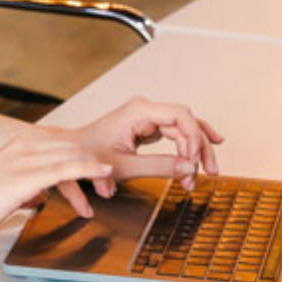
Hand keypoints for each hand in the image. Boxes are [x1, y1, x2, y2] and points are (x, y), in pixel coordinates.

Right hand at [0, 133, 113, 237]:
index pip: (60, 144)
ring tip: (114, 177)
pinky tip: (103, 172)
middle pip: (70, 145)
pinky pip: (64, 169)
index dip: (82, 154)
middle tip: (113, 177)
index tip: (100, 166)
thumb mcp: (5, 190)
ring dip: (96, 164)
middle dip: (93, 158)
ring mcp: (23, 160)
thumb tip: (40, 197)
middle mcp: (21, 147)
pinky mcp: (24, 176)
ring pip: (71, 154)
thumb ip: (25, 189)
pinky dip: (88, 169)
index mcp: (17, 147)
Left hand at [57, 96, 222, 195]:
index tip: (197, 161)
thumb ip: (159, 167)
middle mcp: (144, 109)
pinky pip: (174, 133)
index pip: (180, 116)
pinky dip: (185, 148)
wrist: (72, 153)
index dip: (194, 138)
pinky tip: (201, 154)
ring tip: (204, 172)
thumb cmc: (89, 156)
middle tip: (208, 171)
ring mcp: (146, 116)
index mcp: (138, 111)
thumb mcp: (125, 166)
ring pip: (183, 128)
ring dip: (194, 150)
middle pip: (186, 122)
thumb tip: (189, 168)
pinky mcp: (146, 127)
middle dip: (199, 147)